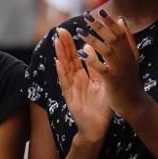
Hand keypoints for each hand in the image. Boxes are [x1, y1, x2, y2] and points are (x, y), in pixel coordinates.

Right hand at [54, 27, 111, 142]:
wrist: (98, 128)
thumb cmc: (100, 108)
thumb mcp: (102, 83)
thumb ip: (96, 66)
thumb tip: (90, 47)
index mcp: (84, 76)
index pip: (77, 57)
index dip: (72, 44)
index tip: (69, 29)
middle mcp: (76, 81)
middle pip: (69, 59)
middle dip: (64, 45)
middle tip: (59, 30)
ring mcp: (71, 89)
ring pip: (65, 68)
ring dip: (60, 54)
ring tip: (56, 41)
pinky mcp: (70, 98)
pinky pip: (65, 83)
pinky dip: (61, 72)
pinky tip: (58, 62)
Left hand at [75, 8, 146, 118]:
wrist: (135, 104)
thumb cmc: (129, 81)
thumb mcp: (130, 58)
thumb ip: (126, 40)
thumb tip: (120, 19)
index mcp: (130, 53)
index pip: (121, 33)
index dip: (111, 22)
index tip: (100, 11)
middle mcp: (127, 59)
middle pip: (114, 38)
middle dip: (100, 27)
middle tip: (87, 17)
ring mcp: (121, 69)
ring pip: (107, 51)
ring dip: (93, 40)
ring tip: (79, 32)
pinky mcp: (113, 80)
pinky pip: (101, 68)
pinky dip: (91, 59)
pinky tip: (81, 53)